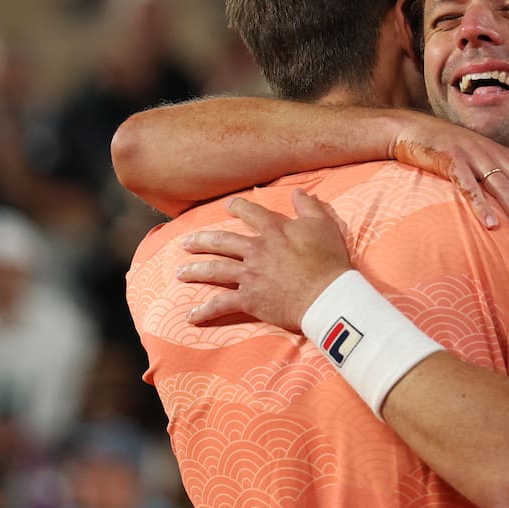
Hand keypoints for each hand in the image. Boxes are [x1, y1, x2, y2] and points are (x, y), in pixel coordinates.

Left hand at [178, 190, 350, 330]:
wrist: (326, 294)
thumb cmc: (328, 260)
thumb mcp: (323, 225)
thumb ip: (309, 206)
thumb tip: (298, 191)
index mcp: (273, 230)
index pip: (250, 213)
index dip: (238, 207)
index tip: (228, 206)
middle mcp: (256, 249)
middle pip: (222, 241)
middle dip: (202, 240)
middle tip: (186, 242)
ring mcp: (249, 274)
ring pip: (214, 269)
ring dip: (195, 270)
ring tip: (180, 272)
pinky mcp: (249, 299)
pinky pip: (221, 304)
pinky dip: (205, 311)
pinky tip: (191, 316)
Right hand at [390, 113, 508, 242]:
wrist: (410, 129)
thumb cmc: (444, 151)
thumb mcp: (476, 161)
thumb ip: (494, 178)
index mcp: (502, 154)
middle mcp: (493, 153)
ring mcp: (472, 156)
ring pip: (502, 187)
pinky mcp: (450, 161)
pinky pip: (468, 186)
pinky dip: (481, 206)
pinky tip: (490, 225)